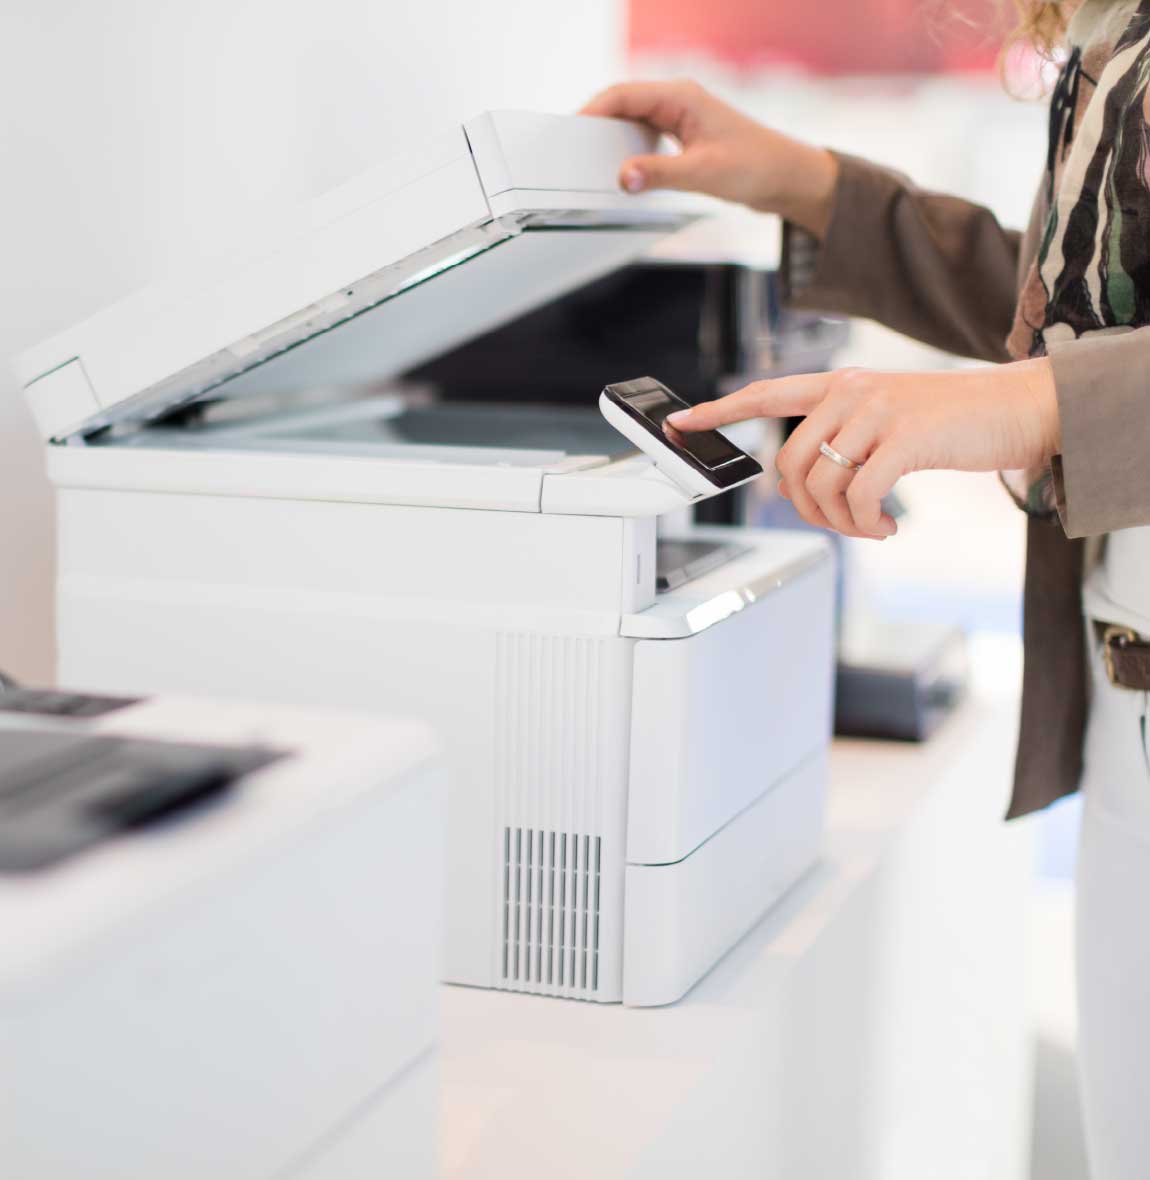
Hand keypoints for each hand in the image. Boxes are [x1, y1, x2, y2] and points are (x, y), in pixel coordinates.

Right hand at [579, 79, 838, 235]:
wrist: (786, 178)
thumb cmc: (756, 165)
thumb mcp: (702, 172)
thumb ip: (658, 174)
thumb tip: (622, 177)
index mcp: (680, 96)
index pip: (622, 94)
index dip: (592, 111)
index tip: (571, 132)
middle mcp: (678, 101)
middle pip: (623, 105)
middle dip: (597, 125)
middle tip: (574, 151)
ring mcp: (680, 118)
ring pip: (633, 122)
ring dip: (613, 140)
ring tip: (592, 162)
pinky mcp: (684, 138)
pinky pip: (646, 138)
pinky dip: (630, 153)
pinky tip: (624, 171)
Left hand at [665, 360, 1060, 539]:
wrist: (1019, 409)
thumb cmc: (953, 421)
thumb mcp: (889, 415)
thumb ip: (847, 434)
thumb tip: (812, 483)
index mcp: (840, 384)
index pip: (765, 393)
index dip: (718, 411)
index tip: (678, 424)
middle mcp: (850, 390)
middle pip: (788, 463)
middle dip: (805, 508)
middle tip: (839, 524)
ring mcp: (876, 410)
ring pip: (820, 484)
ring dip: (839, 523)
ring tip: (870, 528)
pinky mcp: (904, 437)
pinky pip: (857, 496)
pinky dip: (866, 525)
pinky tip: (889, 527)